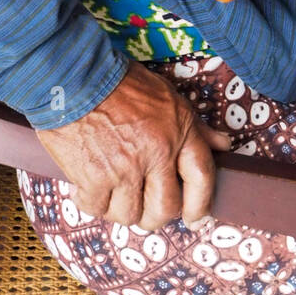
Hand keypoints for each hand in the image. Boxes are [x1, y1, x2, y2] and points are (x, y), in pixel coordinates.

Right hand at [36, 62, 229, 231]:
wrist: (73, 77)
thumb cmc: (119, 82)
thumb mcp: (165, 96)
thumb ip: (193, 125)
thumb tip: (222, 145)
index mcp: (178, 130)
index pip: (202, 176)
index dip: (201, 203)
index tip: (196, 217)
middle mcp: (156, 153)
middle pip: (165, 208)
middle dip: (156, 215)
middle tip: (144, 208)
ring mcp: (124, 169)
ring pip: (131, 215)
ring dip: (121, 209)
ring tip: (113, 192)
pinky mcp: (94, 179)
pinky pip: (97, 209)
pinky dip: (92, 202)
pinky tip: (88, 186)